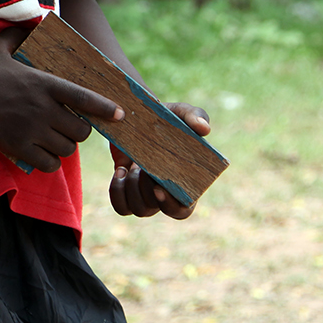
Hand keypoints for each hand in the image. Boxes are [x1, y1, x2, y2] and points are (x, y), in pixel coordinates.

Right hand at [0, 26, 123, 173]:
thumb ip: (20, 35)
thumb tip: (32, 22)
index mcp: (42, 83)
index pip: (84, 98)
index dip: (106, 108)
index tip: (120, 115)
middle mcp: (41, 108)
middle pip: (80, 131)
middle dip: (79, 131)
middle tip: (69, 127)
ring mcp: (29, 130)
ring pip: (65, 149)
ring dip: (63, 147)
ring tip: (54, 141)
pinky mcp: (15, 147)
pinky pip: (47, 164)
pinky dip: (48, 162)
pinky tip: (41, 154)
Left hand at [109, 102, 210, 218]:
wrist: (135, 116)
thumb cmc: (166, 118)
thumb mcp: (181, 112)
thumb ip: (196, 116)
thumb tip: (205, 129)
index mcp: (184, 183)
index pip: (182, 210)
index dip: (171, 205)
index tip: (158, 187)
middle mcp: (165, 193)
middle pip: (154, 209)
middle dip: (145, 192)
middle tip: (142, 170)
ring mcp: (144, 193)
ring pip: (137, 209)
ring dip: (130, 190)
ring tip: (128, 168)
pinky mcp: (127, 188)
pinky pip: (121, 206)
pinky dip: (117, 192)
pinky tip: (119, 172)